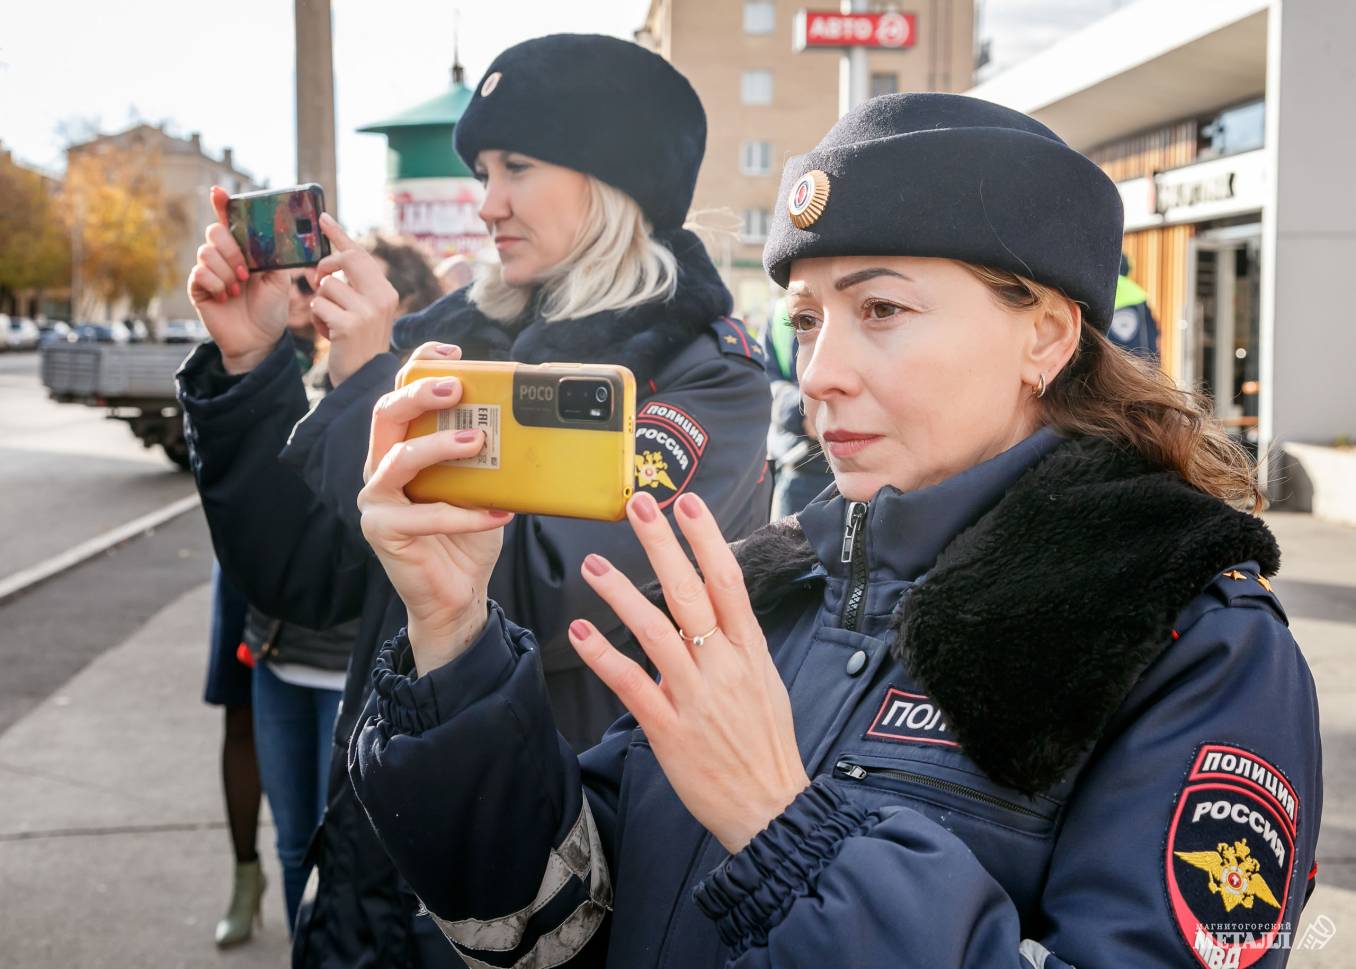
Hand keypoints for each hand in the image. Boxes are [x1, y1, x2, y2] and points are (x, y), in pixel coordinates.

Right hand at [186, 186, 289, 373]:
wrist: (260, 339)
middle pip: (214, 231)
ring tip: (238, 289)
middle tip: (247, 272)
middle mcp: (224, 255)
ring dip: (227, 271)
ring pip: (206, 252)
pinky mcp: (198, 286)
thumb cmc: (271, 309)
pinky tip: (226, 296)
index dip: (222, 204)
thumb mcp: (280, 279)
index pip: (229, 220)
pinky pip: (200, 272)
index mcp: (245, 249)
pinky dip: (217, 283)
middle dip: (231, 250)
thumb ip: (272, 255)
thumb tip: (268, 233)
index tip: (218, 191)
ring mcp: (209, 270)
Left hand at [311, 214, 398, 385]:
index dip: (339, 235)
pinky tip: (328, 334)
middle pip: (345, 261)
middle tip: (317, 280)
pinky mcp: (349, 325)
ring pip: (326, 286)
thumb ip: (355, 286)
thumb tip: (332, 261)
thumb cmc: (358, 344)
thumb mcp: (365, 311)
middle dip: (325, 266)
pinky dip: (317, 320)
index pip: (360, 254)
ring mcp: (368, 311)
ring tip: (331, 323)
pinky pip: (318, 306)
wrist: (363, 380)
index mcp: (386, 291)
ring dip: (320, 304)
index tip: (323, 218)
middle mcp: (382, 297)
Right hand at [357, 341, 511, 674]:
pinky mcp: (383, 531)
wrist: (459, 594)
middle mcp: (380, 468)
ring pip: (398, 459)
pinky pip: (425, 515)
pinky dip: (466, 514)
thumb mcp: (484, 485)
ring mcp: (376, 500)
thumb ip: (490, 455)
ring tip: (478, 442)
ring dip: (440, 446)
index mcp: (401, 448)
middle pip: (386, 415)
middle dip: (420, 393)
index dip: (420, 367)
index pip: (400, 395)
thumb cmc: (468, 535)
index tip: (453, 352)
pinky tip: (499, 513)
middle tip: (458, 388)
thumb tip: (531, 420)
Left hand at [568, 491, 809, 853]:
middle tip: (638, 504)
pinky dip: (604, 656)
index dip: (707, 537)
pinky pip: (632, 685)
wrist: (770, 806)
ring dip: (622, 594)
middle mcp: (724, 665)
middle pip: (692, 592)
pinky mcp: (669, 729)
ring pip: (657, 631)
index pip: (728, 580)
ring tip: (594, 564)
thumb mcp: (764, 682)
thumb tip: (715, 607)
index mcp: (750, 650)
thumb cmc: (765, 744)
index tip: (687, 502)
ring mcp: (696, 697)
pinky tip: (580, 632)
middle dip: (664, 544)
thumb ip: (736, 643)